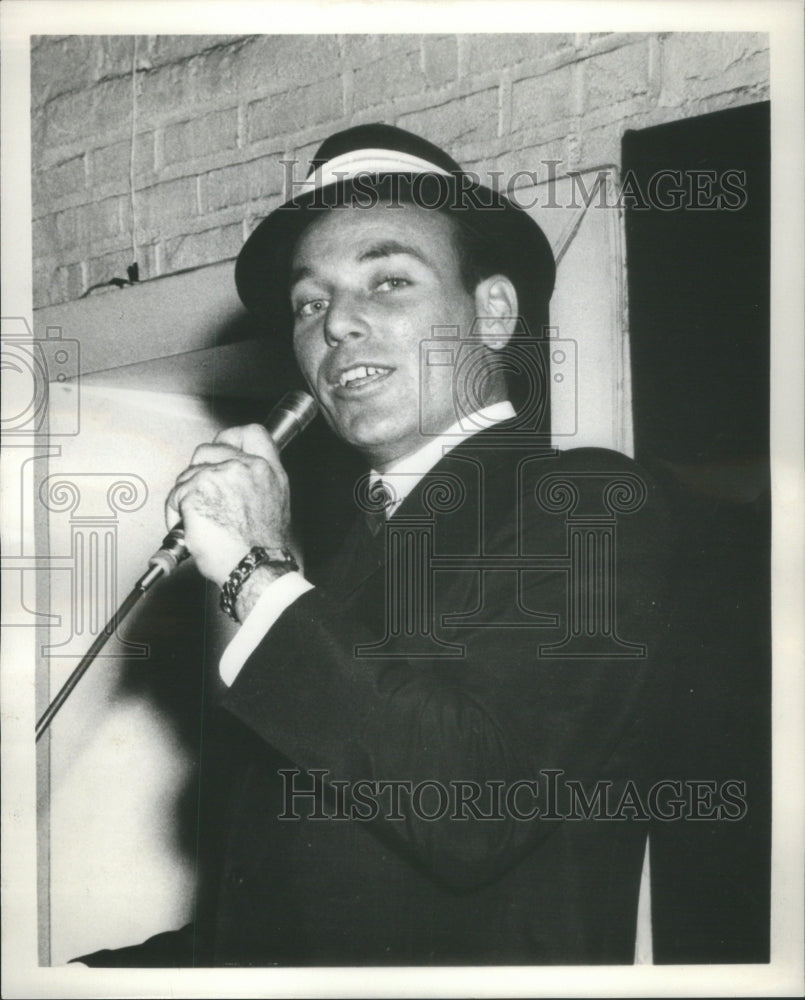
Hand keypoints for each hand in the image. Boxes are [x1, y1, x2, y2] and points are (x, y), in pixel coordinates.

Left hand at [165, 424, 290, 586]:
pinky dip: (175, 511)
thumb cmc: (261, 547)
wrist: (252, 566)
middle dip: (199, 469)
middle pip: (209, 449)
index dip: (232, 437)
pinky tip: (190, 526)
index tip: (224, 446)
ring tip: (197, 519)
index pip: (252, 433)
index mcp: (268, 470)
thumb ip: (257, 481)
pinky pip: (175, 495)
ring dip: (186, 495)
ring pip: (188, 474)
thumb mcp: (274, 504)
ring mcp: (218, 476)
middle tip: (201, 492)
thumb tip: (238, 476)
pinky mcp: (196, 490)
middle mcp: (244, 467)